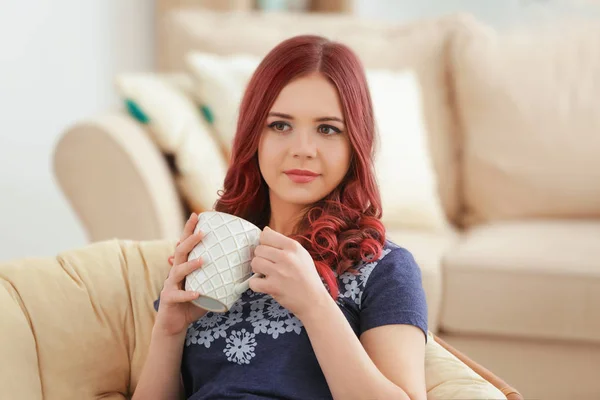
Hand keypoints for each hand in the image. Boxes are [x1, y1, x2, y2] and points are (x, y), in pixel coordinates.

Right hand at [155, 213, 207, 336]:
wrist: (174, 324)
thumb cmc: (192, 304)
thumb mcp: (207, 288)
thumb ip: (219, 280)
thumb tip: (245, 274)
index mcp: (183, 266)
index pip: (185, 243)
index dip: (189, 229)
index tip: (197, 215)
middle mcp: (174, 272)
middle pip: (180, 251)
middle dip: (190, 240)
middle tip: (202, 232)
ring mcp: (170, 285)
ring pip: (178, 271)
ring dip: (190, 264)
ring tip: (203, 260)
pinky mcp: (168, 299)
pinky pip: (178, 295)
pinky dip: (187, 294)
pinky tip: (196, 293)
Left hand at [249, 226, 330, 319]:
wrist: (314, 300)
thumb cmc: (307, 277)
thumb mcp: (301, 254)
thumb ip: (283, 242)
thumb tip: (265, 230)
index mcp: (293, 246)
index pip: (266, 235)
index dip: (265, 244)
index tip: (270, 252)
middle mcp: (286, 257)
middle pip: (258, 249)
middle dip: (261, 258)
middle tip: (270, 266)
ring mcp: (279, 272)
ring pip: (254, 263)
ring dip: (257, 270)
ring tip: (267, 275)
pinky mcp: (272, 287)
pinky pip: (253, 282)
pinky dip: (256, 284)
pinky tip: (265, 285)